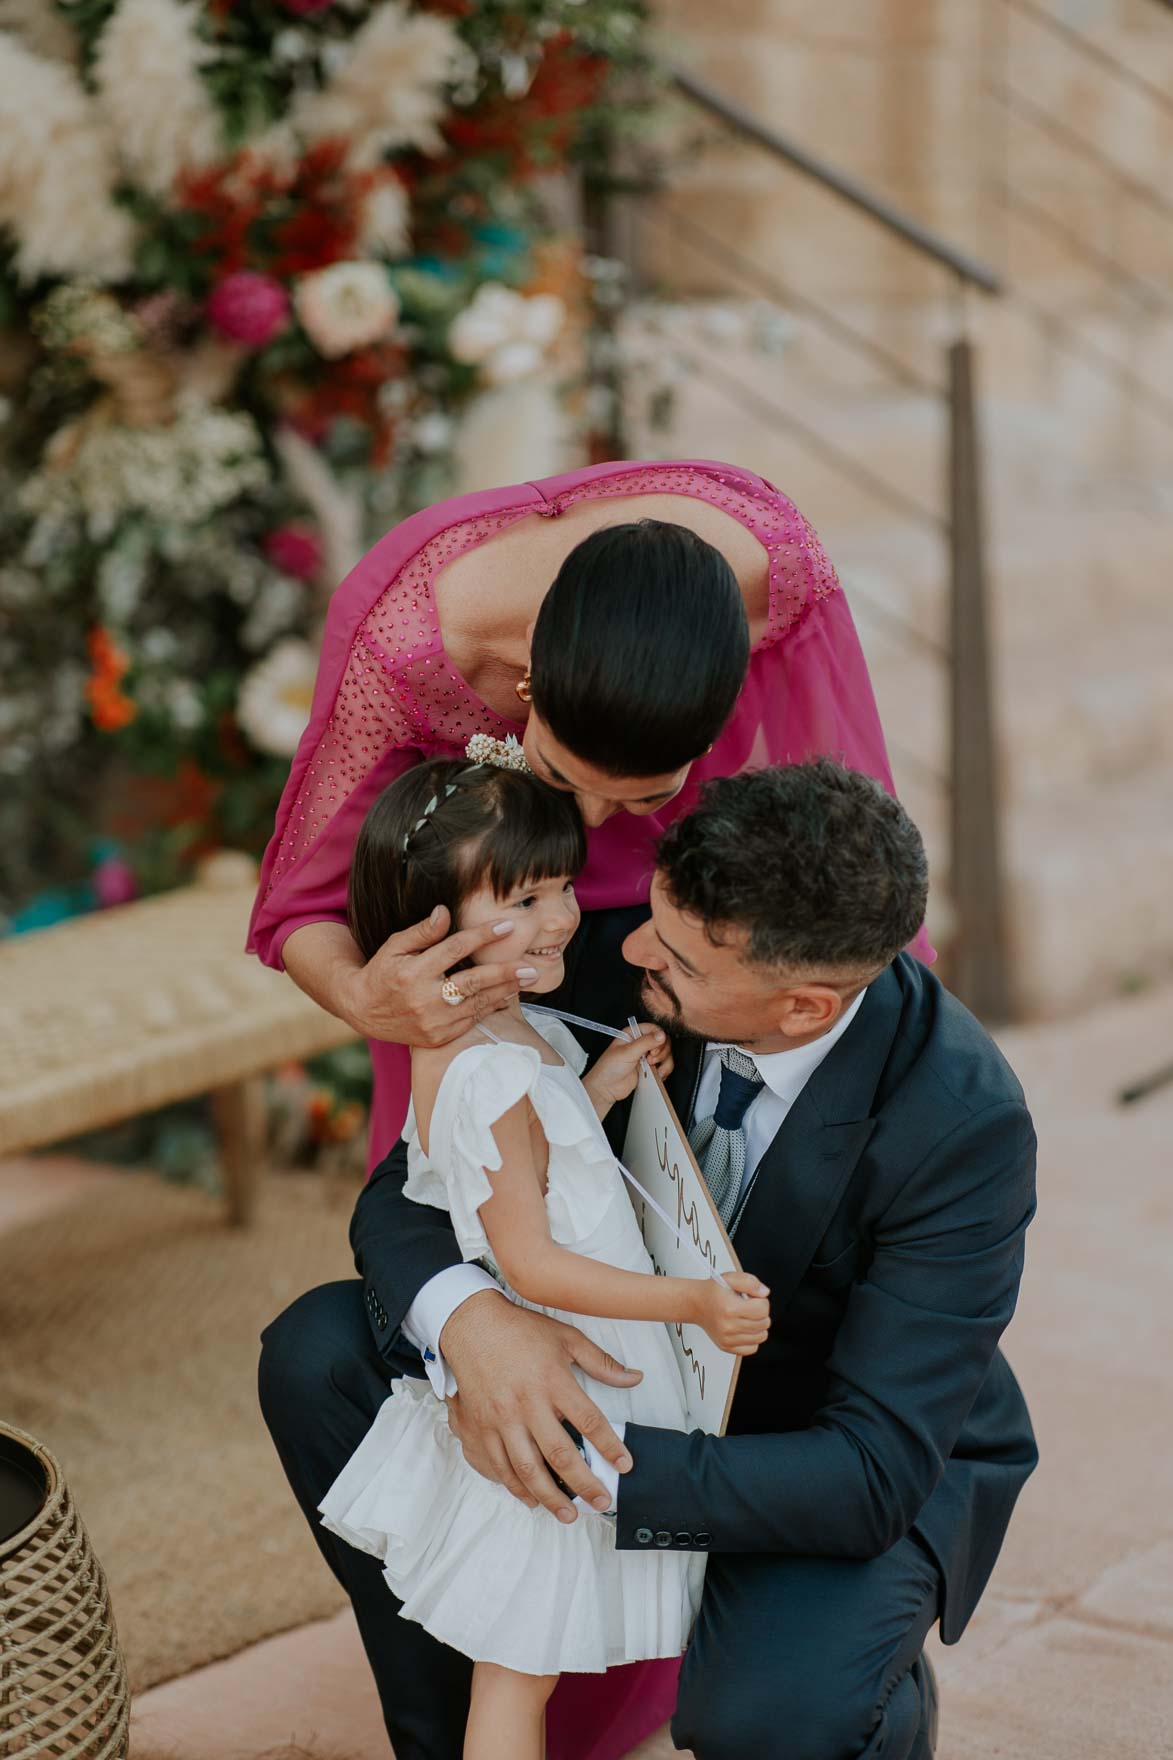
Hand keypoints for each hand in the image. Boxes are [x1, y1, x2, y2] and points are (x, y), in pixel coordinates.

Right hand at [338, 905, 535, 1046]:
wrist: (363, 1010)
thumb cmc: (382, 971)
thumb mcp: (395, 946)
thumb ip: (421, 932)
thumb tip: (444, 911)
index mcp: (413, 973)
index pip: (454, 949)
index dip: (482, 936)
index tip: (506, 926)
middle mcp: (423, 1000)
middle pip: (472, 983)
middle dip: (504, 973)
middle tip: (530, 966)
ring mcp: (432, 1022)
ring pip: (476, 1004)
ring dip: (504, 991)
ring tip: (526, 979)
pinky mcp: (437, 1037)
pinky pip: (470, 1022)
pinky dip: (490, 1008)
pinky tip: (506, 996)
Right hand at [441, 1291, 642, 1521]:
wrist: (472, 1326)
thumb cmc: (521, 1331)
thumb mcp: (566, 1338)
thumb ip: (601, 1362)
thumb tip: (635, 1378)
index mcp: (553, 1381)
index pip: (589, 1422)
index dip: (610, 1447)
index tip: (624, 1465)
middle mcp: (528, 1404)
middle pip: (561, 1454)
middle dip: (584, 1484)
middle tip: (601, 1501)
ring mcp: (503, 1419)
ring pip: (529, 1469)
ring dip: (551, 1497)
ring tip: (569, 1514)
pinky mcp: (483, 1427)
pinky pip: (500, 1466)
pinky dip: (516, 1488)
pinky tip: (532, 1500)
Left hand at [583, 1023, 672, 1114]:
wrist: (606, 1088)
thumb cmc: (609, 1068)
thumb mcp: (627, 1053)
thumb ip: (645, 1043)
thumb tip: (661, 1034)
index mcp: (633, 1034)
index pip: (655, 1029)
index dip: (659, 1038)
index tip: (653, 1050)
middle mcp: (641, 1043)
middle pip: (664, 1041)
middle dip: (661, 1052)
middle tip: (650, 1060)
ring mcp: (646, 1056)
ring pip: (666, 1054)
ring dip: (664, 1062)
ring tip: (652, 1068)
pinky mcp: (649, 1067)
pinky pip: (664, 1066)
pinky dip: (664, 1070)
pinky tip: (656, 1074)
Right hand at [694, 1271, 770, 1355]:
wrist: (696, 1304)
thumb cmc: (713, 1292)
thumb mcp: (731, 1278)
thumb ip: (750, 1282)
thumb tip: (764, 1293)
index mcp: (730, 1308)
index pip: (763, 1309)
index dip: (762, 1301)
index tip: (753, 1298)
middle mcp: (728, 1326)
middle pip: (764, 1323)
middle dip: (761, 1313)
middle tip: (749, 1307)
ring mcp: (728, 1339)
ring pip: (761, 1336)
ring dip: (758, 1326)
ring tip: (747, 1317)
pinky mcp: (727, 1347)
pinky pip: (752, 1348)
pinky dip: (752, 1338)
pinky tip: (744, 1328)